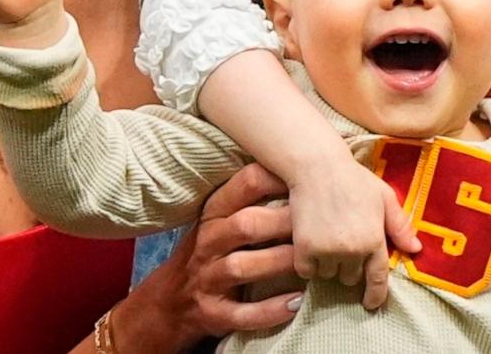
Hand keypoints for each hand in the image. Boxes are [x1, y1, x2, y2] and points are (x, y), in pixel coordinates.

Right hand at [116, 164, 301, 350]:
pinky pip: (241, 313)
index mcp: (213, 214)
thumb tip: (306, 175)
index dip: (276, 178)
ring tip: (311, 264)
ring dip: (278, 263)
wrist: (171, 302)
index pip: (244, 184)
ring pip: (242, 267)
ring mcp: (208, 279)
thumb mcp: (220, 222)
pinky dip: (269, 310)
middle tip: (320, 224)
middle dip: (283, 222)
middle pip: (245, 225)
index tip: (310, 179)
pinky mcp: (212, 313)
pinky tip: (296, 304)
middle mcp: (207, 242)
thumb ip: (251, 201)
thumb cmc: (210, 253)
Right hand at [286, 155, 420, 309]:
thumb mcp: (383, 196)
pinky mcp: (305, 249)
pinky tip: (309, 243)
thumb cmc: (352, 178)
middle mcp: (352, 250)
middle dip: (348, 265)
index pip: (378, 278)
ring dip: (327, 263)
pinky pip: (307, 271)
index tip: (370, 304)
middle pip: (351, 277)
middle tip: (341, 241)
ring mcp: (327, 251)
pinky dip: (307, 262)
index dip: (375, 295)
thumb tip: (416, 249)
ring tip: (325, 236)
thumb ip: (400, 225)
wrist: (315, 165)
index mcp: (374, 239)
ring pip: (328, 274)